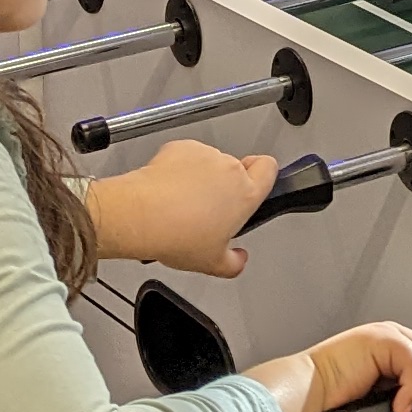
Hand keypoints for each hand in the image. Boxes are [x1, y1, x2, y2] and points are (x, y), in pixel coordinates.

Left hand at [83, 143, 274, 276]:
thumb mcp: (212, 264)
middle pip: (237, 170)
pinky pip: (186, 157)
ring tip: (181, 203)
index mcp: (245, 194)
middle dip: (224, 187)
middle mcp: (229, 169)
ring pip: (210, 164)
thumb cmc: (177, 235)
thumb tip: (239, 260)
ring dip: (201, 178)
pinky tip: (168, 191)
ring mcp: (204, 155)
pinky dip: (179, 169)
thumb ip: (234, 262)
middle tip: (207, 211)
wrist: (141, 216)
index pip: (269, 168)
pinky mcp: (180, 147)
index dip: (263, 175)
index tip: (253, 186)